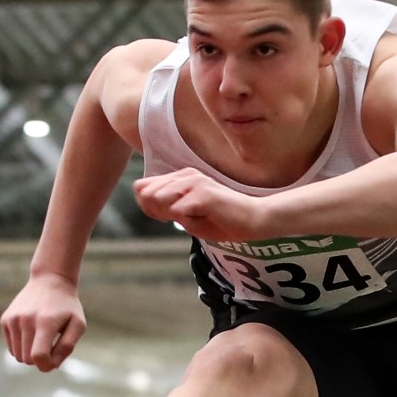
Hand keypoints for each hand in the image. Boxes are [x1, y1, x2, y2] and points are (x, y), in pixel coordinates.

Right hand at [0, 273, 85, 371]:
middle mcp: (25, 320)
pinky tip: (32, 333)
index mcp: (45, 322)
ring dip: (30, 354)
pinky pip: (11, 347)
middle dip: (40, 359)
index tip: (55, 360)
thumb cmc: (67, 306)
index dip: (47, 365)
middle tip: (52, 346)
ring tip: (42, 338)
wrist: (50, 281)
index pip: (39, 356)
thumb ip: (67, 346)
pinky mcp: (5, 319)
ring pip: (17, 356)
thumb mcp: (77, 325)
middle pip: (27, 359)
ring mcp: (13, 319)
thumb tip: (51, 365)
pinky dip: (22, 346)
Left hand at [133, 168, 264, 241]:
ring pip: (159, 199)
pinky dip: (186, 221)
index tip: (169, 217)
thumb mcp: (186, 216)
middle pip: (147, 194)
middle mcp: (186, 174)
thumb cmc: (222, 220)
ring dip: (171, 216)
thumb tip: (142, 198)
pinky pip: (177, 210)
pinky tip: (204, 218)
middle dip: (157, 212)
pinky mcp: (203, 194)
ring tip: (195, 217)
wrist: (254, 220)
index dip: (149, 208)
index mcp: (181, 177)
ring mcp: (194, 182)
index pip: (143, 188)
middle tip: (183, 219)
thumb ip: (163, 208)